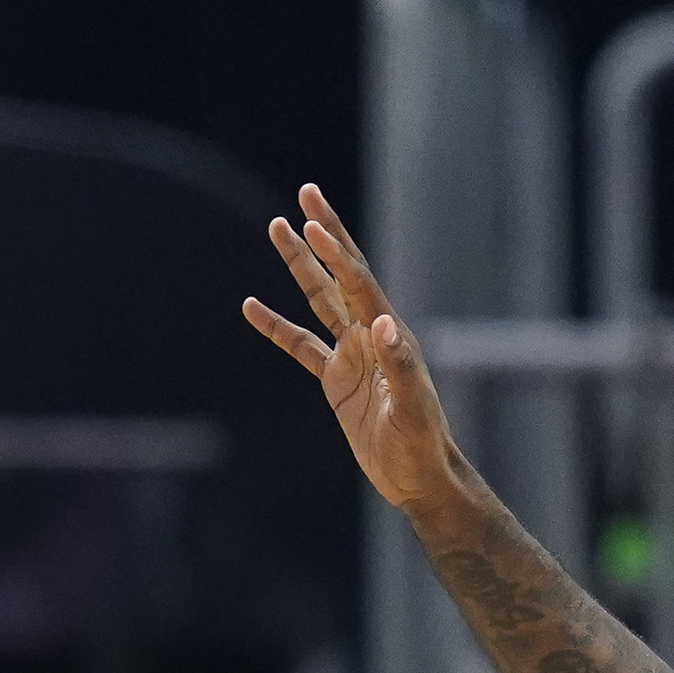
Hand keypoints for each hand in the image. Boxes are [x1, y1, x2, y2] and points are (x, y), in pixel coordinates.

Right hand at [241, 184, 457, 509]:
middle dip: (324, 234)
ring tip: (278, 229)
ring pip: (319, 299)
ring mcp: (352, 355)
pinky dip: (277, 326)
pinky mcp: (337, 379)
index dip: (335, 252)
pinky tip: (252, 307)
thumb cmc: (421, 445)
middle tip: (306, 194)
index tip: (311, 222)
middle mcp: (370, 335)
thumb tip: (382, 323)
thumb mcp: (412, 409)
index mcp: (389, 336)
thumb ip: (400, 365)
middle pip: (340, 273)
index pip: (357, 283)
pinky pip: (300, 345)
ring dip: (300, 265)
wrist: (418, 478)